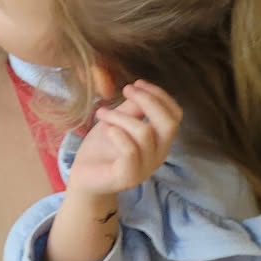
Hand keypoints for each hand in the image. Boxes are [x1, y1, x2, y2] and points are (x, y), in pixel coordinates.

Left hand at [67, 82, 181, 199]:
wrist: (84, 177)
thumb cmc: (103, 148)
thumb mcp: (118, 121)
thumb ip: (132, 108)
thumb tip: (139, 88)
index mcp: (159, 141)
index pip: (175, 116)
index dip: (160, 96)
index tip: (138, 83)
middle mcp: (158, 155)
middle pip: (168, 124)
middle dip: (148, 101)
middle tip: (126, 90)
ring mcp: (145, 168)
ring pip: (144, 133)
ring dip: (120, 116)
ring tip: (102, 113)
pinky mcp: (128, 177)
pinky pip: (130, 151)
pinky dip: (117, 133)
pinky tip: (105, 129)